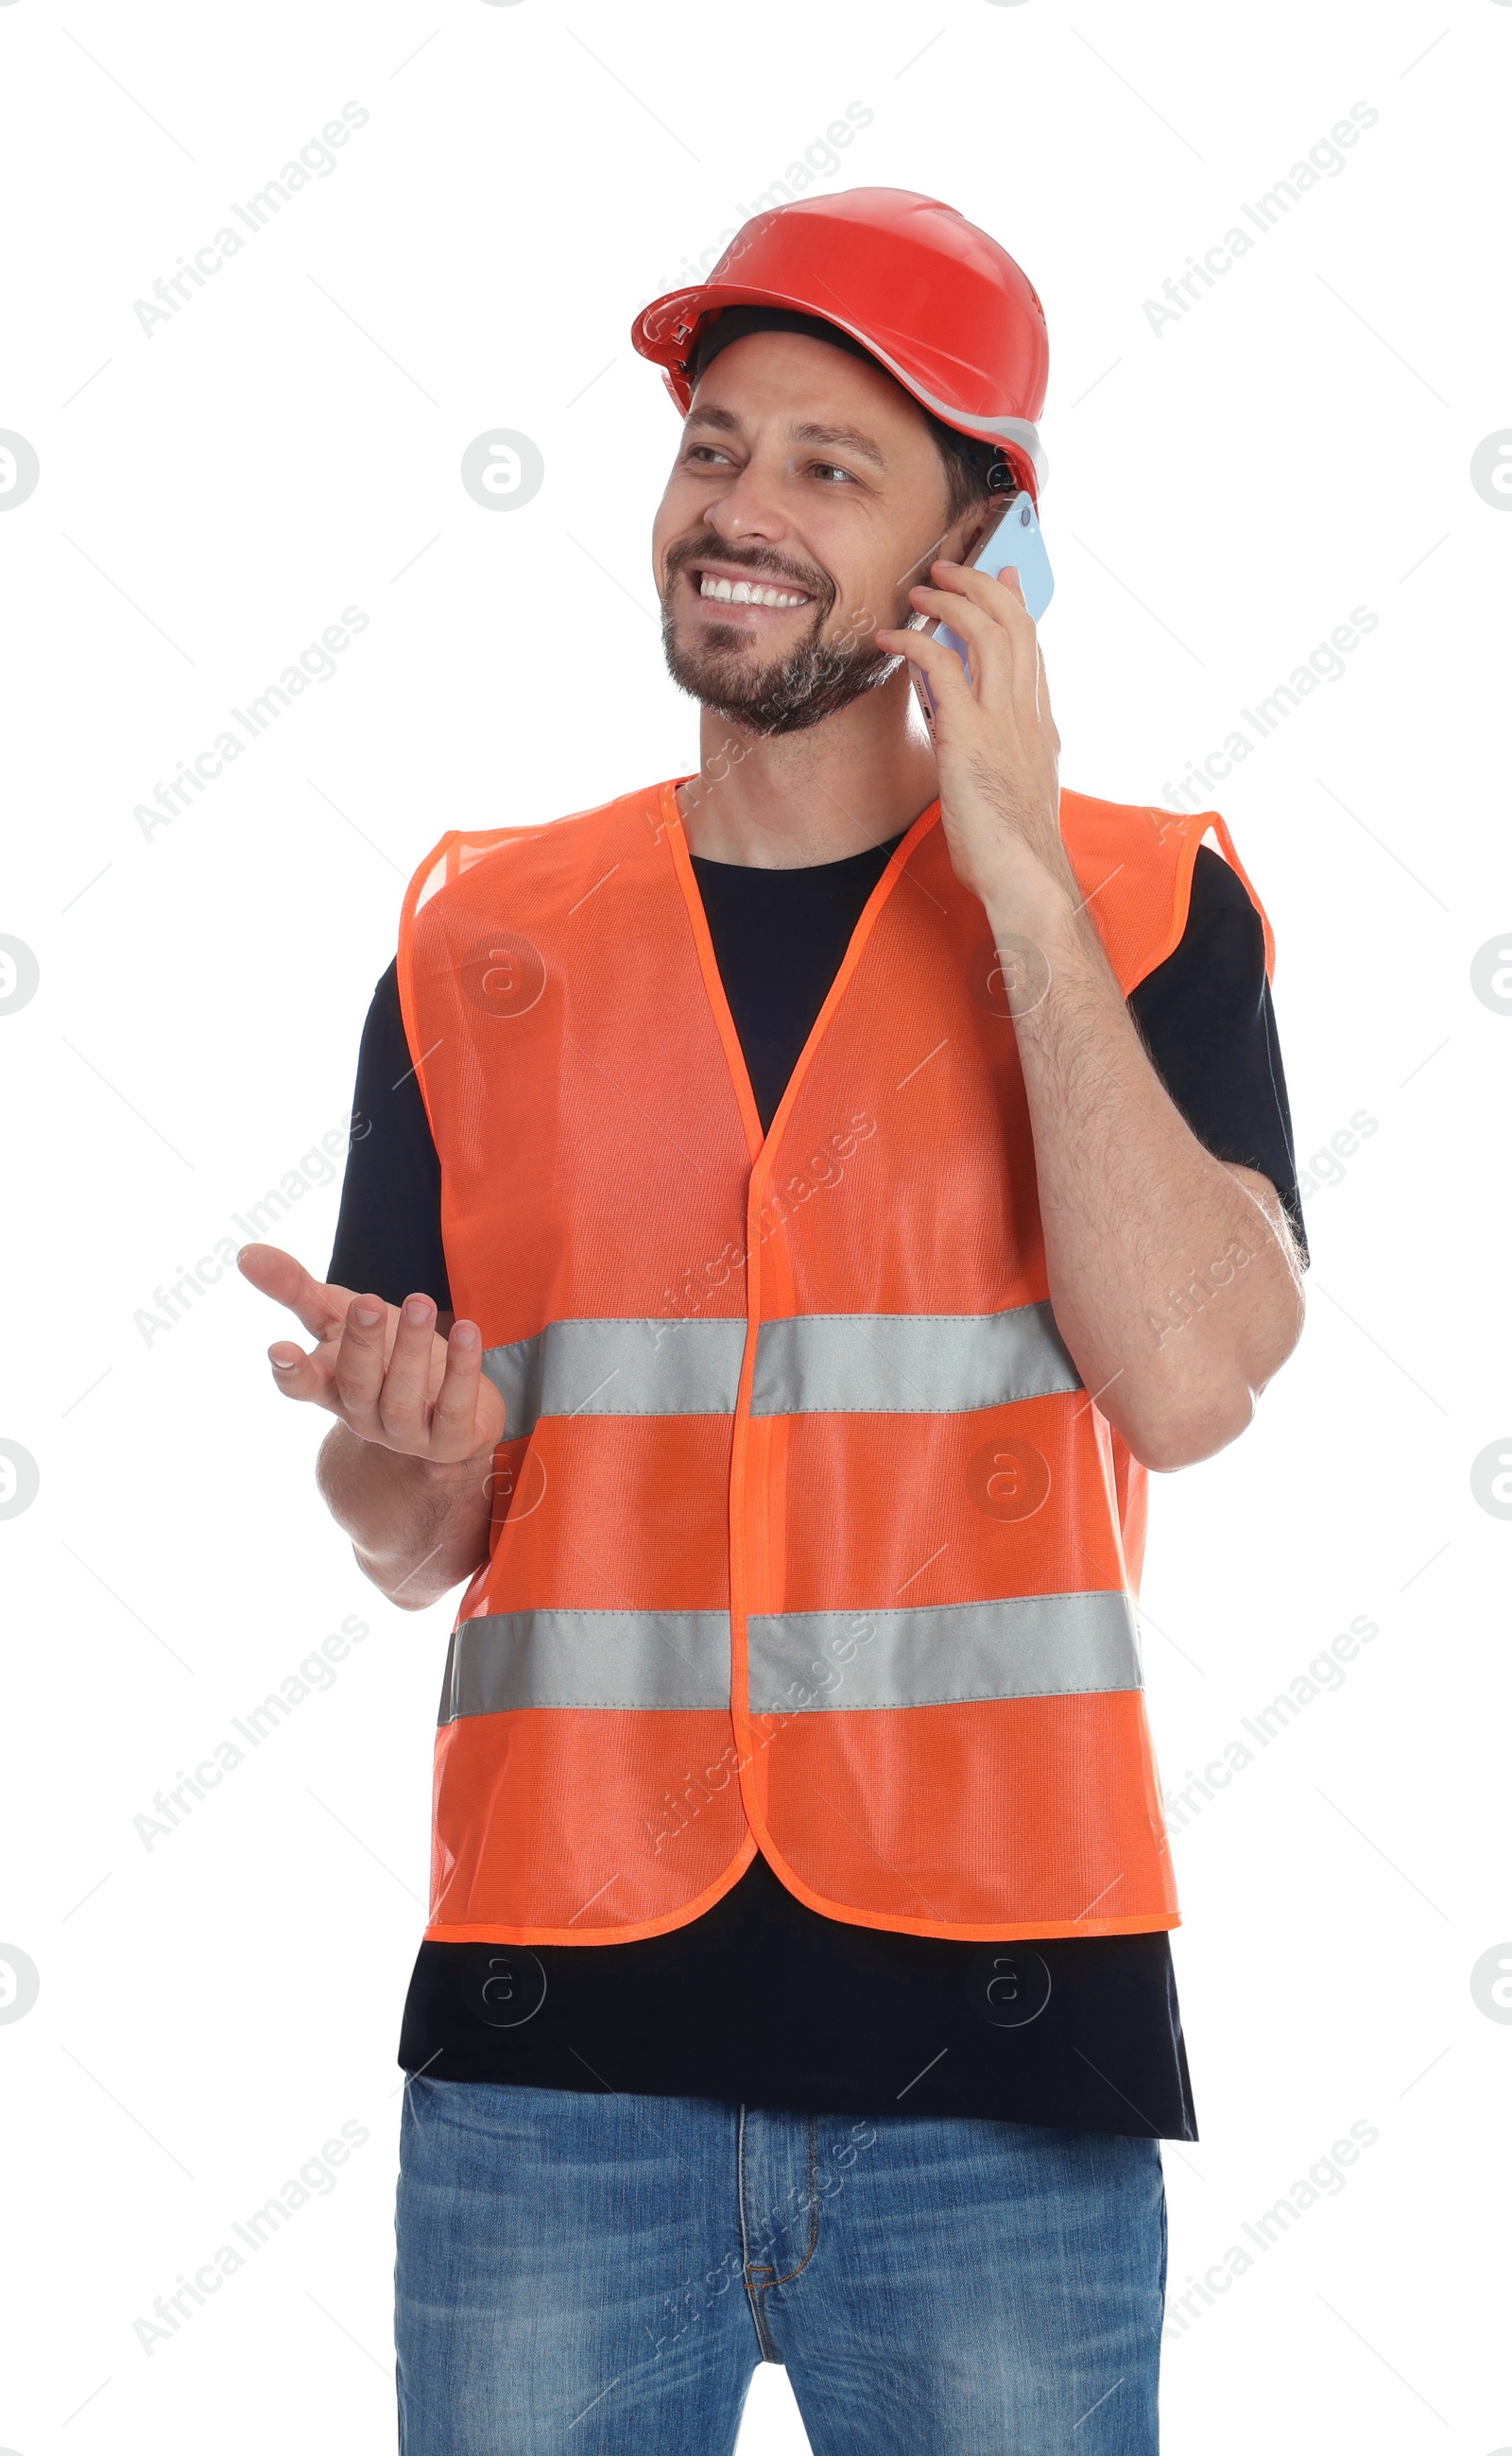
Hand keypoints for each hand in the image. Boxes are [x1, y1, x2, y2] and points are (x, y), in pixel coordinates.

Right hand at [237, 1243, 503, 1463]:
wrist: (451, 1403)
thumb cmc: (386, 1352)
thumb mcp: (340, 1314)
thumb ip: (294, 1288)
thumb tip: (244, 1253)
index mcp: (331, 1385)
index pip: (304, 1386)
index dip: (291, 1372)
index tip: (279, 1348)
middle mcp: (364, 1414)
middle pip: (356, 1383)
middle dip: (361, 1344)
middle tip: (367, 1303)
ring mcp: (407, 1434)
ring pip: (402, 1396)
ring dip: (409, 1349)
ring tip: (420, 1303)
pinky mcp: (451, 1440)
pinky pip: (455, 1406)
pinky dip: (461, 1369)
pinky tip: (467, 1331)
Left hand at [875, 560, 1074, 919]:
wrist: (1025, 876)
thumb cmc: (1013, 850)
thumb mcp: (1016, 791)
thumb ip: (1005, 755)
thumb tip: (980, 738)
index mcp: (1041, 726)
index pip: (1034, 648)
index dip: (1017, 605)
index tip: (1003, 576)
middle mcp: (1028, 714)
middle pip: (1014, 625)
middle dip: (981, 587)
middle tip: (950, 571)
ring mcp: (1003, 721)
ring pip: (986, 633)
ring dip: (950, 602)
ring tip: (921, 591)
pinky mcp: (970, 735)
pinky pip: (942, 668)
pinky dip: (915, 644)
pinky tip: (892, 640)